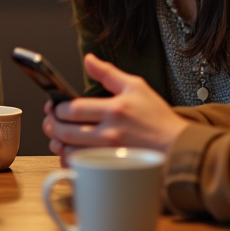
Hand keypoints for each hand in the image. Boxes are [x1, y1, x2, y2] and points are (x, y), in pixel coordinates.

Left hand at [42, 53, 187, 158]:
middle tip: (51, 122)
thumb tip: (88, 59)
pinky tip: (71, 154)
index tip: (55, 107)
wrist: (178, 147)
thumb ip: (108, 73)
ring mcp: (110, 155)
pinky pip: (82, 170)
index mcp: (114, 110)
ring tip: (58, 138)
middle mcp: (110, 133)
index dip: (57, 108)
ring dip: (58, 144)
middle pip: (65, 131)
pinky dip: (70, 163)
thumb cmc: (157, 118)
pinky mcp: (111, 170)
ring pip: (69, 152)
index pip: (72, 109)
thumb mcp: (136, 86)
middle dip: (51, 125)